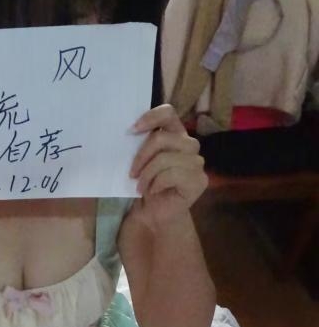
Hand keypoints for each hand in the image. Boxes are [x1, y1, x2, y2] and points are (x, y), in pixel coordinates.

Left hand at [128, 104, 207, 232]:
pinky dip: (156, 184)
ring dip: (147, 175)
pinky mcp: (199, 180)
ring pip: (165, 158)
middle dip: (141, 157)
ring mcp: (197, 162)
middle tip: (132, 173)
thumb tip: (127, 132)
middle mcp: (189, 145)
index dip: (150, 117)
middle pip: (161, 138)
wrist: (155, 213)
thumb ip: (140, 144)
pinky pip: (172, 175)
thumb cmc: (147, 184)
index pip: (168, 112)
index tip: (131, 131)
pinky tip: (154, 191)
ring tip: (141, 186)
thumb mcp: (140, 161)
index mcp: (175, 134)